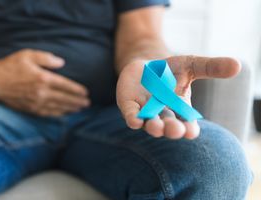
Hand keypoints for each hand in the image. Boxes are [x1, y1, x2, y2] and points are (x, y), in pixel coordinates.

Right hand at [0, 49, 89, 116]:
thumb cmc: (9, 66)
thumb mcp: (28, 55)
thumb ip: (46, 58)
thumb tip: (61, 63)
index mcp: (43, 78)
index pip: (65, 86)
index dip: (77, 90)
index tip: (86, 92)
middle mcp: (41, 93)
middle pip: (64, 99)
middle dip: (77, 101)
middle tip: (87, 103)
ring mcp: (35, 103)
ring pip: (57, 108)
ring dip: (70, 109)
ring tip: (79, 109)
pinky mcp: (29, 109)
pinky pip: (47, 113)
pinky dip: (58, 114)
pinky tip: (63, 114)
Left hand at [116, 56, 240, 138]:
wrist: (145, 64)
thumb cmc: (170, 69)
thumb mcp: (191, 65)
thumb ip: (211, 67)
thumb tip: (237, 65)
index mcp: (180, 108)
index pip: (187, 123)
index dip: (188, 128)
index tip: (190, 131)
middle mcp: (162, 114)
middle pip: (168, 126)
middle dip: (171, 129)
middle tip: (174, 130)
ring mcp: (145, 111)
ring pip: (149, 123)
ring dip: (153, 127)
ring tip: (156, 127)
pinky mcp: (129, 105)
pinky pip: (131, 115)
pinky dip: (133, 119)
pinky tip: (135, 121)